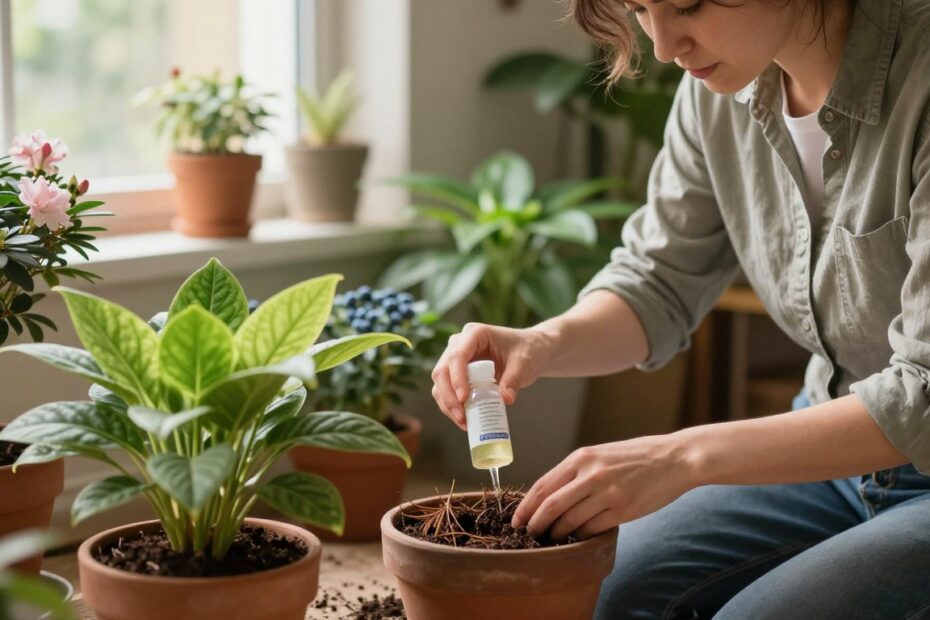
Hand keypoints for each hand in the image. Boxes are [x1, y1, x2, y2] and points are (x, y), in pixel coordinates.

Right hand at [430, 322, 557, 430]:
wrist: (530, 351)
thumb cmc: (527, 350)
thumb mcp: (524, 363)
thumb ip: (514, 379)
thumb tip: (506, 399)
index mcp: (474, 334)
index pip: (457, 356)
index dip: (457, 378)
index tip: (464, 398)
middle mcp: (459, 344)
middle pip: (442, 371)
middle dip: (449, 397)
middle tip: (462, 417)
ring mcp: (455, 359)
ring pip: (440, 383)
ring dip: (448, 405)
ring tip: (464, 423)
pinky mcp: (457, 373)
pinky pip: (447, 391)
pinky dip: (452, 406)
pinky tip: (465, 420)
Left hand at [511, 434, 695, 540]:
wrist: (674, 458)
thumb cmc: (635, 457)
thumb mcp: (601, 454)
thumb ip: (577, 471)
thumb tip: (549, 496)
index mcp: (581, 457)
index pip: (543, 485)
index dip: (526, 506)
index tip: (517, 520)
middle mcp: (591, 473)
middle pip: (551, 506)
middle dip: (536, 525)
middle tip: (530, 536)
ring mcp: (608, 492)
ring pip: (570, 521)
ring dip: (558, 534)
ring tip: (553, 539)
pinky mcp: (624, 509)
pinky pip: (592, 529)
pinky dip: (581, 536)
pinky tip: (579, 538)